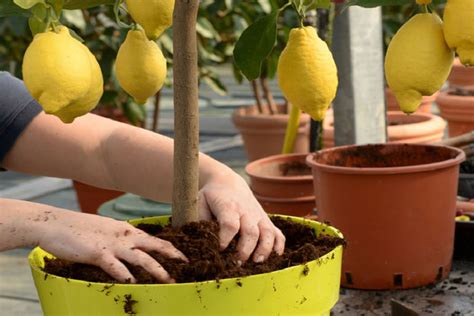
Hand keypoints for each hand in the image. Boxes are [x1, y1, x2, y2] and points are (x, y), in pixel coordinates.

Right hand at [35, 209, 186, 282]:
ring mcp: (112, 245)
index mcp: (126, 230)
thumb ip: (119, 237)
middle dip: (173, 256)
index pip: (154, 239)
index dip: (170, 247)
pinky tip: (134, 284)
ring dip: (157, 270)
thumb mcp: (105, 230)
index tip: (183, 256)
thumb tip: (130, 248)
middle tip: (187, 266)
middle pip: (155, 246)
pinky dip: (127, 276)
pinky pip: (116, 267)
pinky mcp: (97, 253)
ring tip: (169, 280)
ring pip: (142, 258)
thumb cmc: (79, 229)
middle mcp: (124, 236)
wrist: (55, 223)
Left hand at [197, 172, 285, 263]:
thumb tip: (202, 243)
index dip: (226, 239)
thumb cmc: (211, 197)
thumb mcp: (199, 203)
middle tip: (237, 263)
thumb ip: (200, 221)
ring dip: (264, 249)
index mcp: (228, 206)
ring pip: (267, 233)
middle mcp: (246, 211)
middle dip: (245, 249)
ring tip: (257, 262)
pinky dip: (279, 245)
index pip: (230, 224)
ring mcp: (259, 216)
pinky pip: (278, 233)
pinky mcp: (266, 220)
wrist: (228, 182)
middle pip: (250, 231)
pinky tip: (275, 257)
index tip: (219, 250)